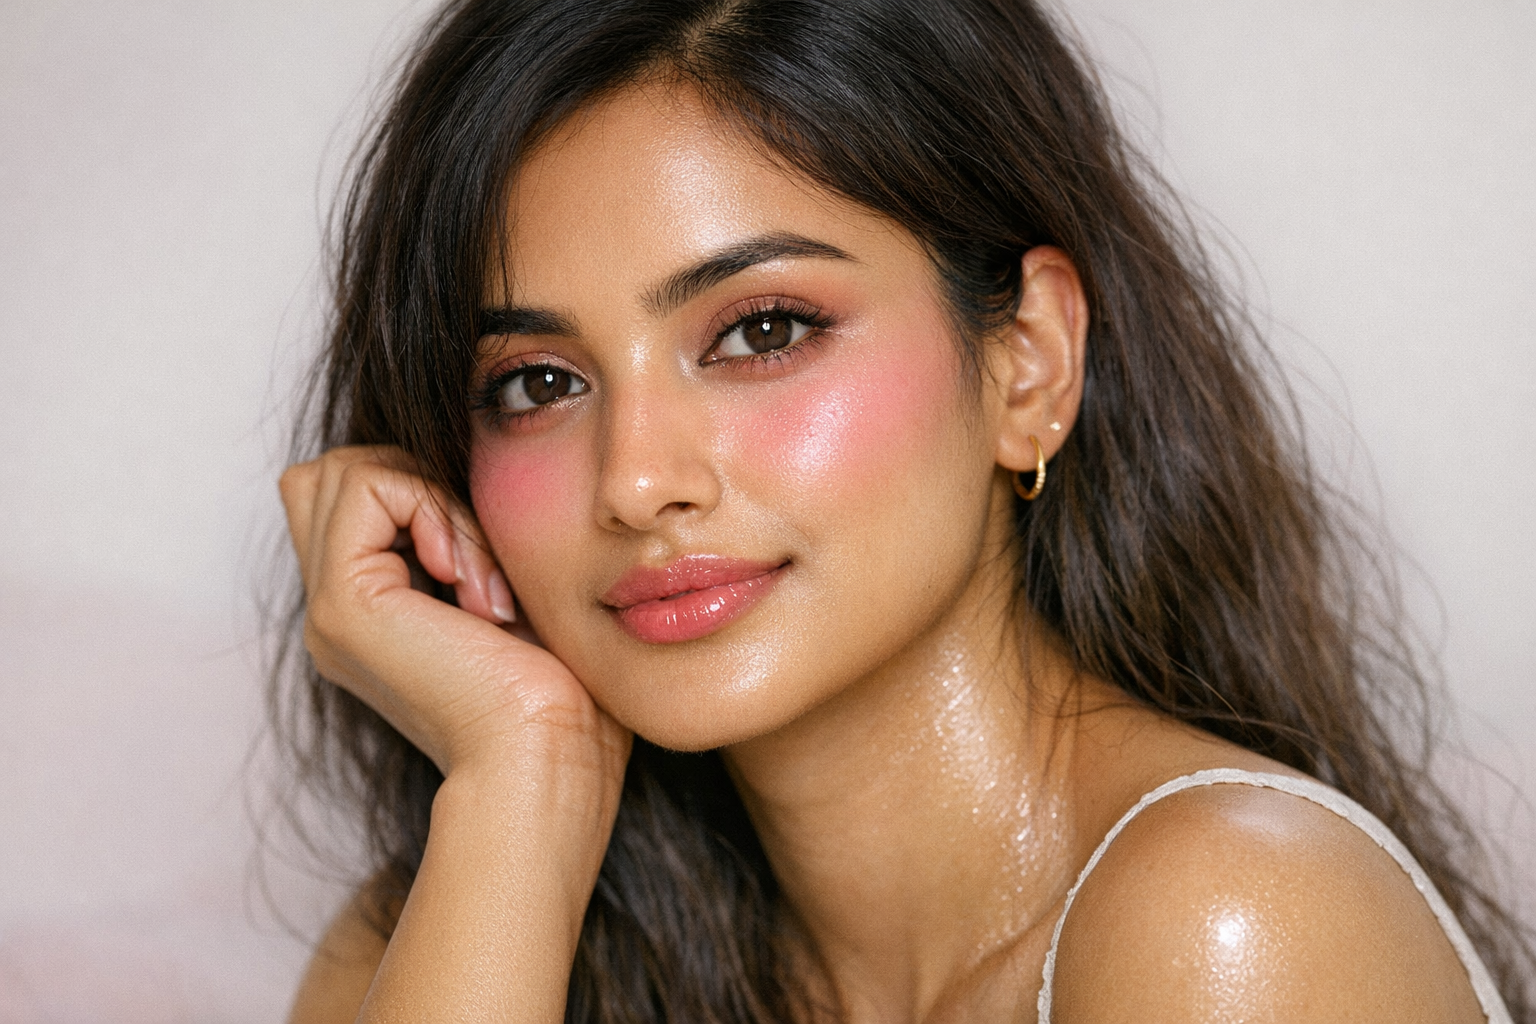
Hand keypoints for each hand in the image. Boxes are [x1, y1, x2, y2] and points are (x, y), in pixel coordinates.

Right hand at [278, 445, 628, 778]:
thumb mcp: (513, 588)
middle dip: (420, 484)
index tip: (493, 569)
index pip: (359, 494)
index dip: (426, 493)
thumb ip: (472, 539)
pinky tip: (469, 582)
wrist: (550, 755)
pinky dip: (432, 509)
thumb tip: (462, 468)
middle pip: (337, 474)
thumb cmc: (560, 688)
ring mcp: (331, 609)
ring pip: (347, 468)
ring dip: (433, 498)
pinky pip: (369, 483)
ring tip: (478, 579)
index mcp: (374, 613)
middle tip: (478, 565)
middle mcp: (339, 611)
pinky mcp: (344, 604)